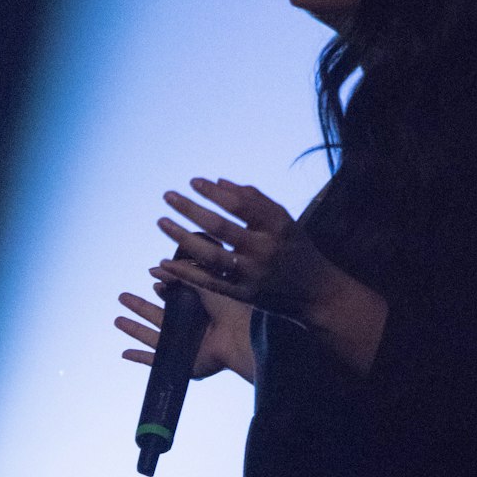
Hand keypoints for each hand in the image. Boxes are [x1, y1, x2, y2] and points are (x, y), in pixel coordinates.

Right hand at [115, 278, 254, 381]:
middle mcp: (190, 328)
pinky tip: (124, 353)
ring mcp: (184, 346)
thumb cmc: (229, 309)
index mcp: (199, 310)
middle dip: (139, 307)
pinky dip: (139, 358)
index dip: (163, 291)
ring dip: (134, 329)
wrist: (238, 338)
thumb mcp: (202, 283)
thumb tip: (154, 268)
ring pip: (152, 336)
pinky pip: (155, 361)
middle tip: (122, 297)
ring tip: (117, 320)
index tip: (155, 283)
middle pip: (158, 316)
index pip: (175, 300)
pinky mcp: (181, 363)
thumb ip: (179, 274)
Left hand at [151, 177, 335, 324]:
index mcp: (277, 226)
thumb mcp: (283, 219)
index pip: (240, 204)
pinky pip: (209, 282)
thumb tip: (217, 183)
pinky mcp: (244, 295)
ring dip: (182, 238)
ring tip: (161, 221)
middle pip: (221, 227)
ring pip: (211, 255)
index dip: (213, 192)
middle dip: (191, 209)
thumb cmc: (294, 247)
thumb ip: (254, 200)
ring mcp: (253, 275)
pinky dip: (186, 273)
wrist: (315, 291)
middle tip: (168, 196)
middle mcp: (265, 250)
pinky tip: (165, 262)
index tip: (193, 181)